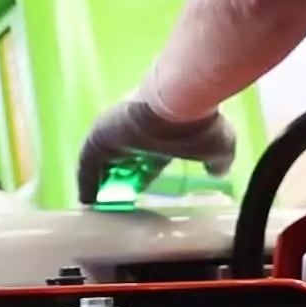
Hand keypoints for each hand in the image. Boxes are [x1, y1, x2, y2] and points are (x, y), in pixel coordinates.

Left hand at [76, 98, 235, 203]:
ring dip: (102, 180)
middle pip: (123, 158)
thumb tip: (219, 170)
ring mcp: (115, 131)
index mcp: (161, 132)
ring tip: (100, 204)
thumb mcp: (218, 146)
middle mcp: (137, 131)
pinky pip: (87, 163)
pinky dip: (87, 181)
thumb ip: (217, 160)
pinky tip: (87, 200)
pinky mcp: (98, 136)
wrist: (179, 102)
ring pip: (104, 160)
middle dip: (120, 178)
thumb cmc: (198, 125)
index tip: (141, 190)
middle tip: (118, 200)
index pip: (148, 157)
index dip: (144, 175)